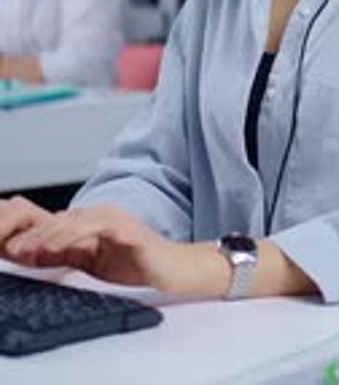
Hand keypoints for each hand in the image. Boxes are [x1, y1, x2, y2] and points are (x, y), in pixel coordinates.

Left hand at [2, 203, 177, 289]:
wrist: (175, 271)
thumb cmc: (140, 267)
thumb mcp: (98, 264)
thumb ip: (74, 256)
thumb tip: (42, 257)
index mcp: (96, 222)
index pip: (60, 223)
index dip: (36, 235)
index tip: (15, 250)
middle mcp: (105, 215)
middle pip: (63, 219)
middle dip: (36, 234)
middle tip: (16, 249)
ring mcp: (117, 219)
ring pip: (76, 220)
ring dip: (50, 234)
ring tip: (31, 248)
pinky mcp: (129, 229)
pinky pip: (96, 226)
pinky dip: (75, 234)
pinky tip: (61, 245)